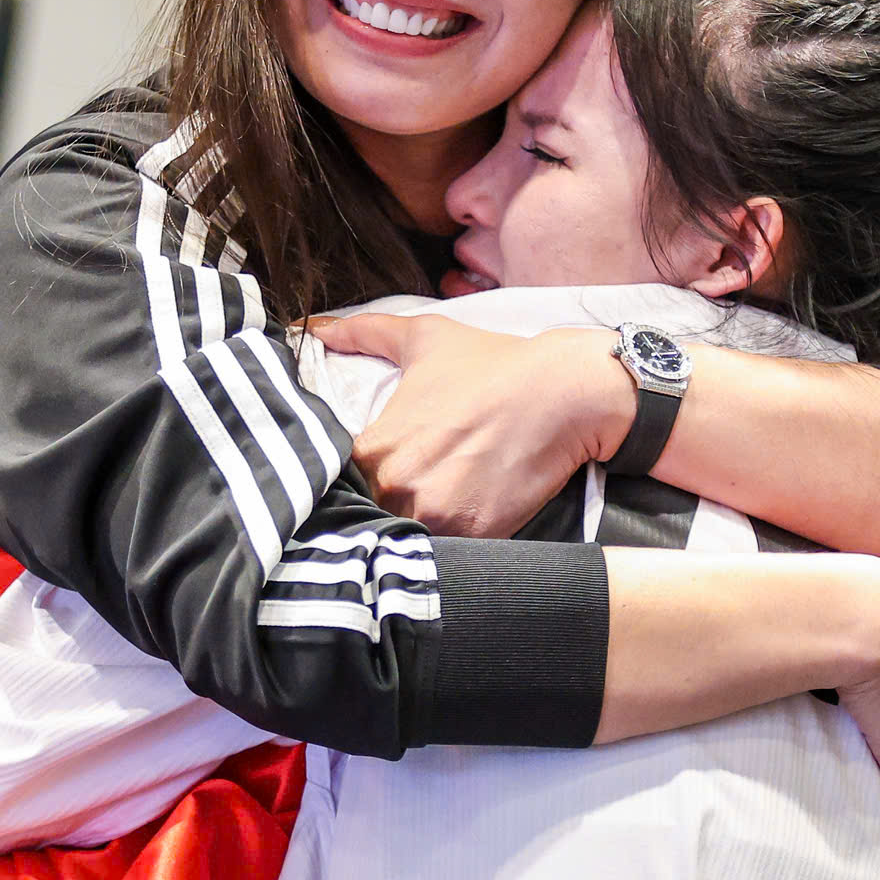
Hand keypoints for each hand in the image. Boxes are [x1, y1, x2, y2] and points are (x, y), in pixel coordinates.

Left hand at [310, 313, 630, 534]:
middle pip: (371, 517)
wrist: (564, 393)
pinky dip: (450, 544)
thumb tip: (315, 326)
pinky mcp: (476, 535)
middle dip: (381, 511)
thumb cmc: (493, 364)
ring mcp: (437, 515)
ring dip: (413, 531)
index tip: (366, 483)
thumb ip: (365, 333)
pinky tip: (462, 522)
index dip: (350, 487)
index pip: (338, 485)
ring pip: (406, 539)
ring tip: (432, 513)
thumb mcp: (425, 339)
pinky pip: (449, 553)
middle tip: (404, 499)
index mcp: (376, 447)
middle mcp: (399, 485)